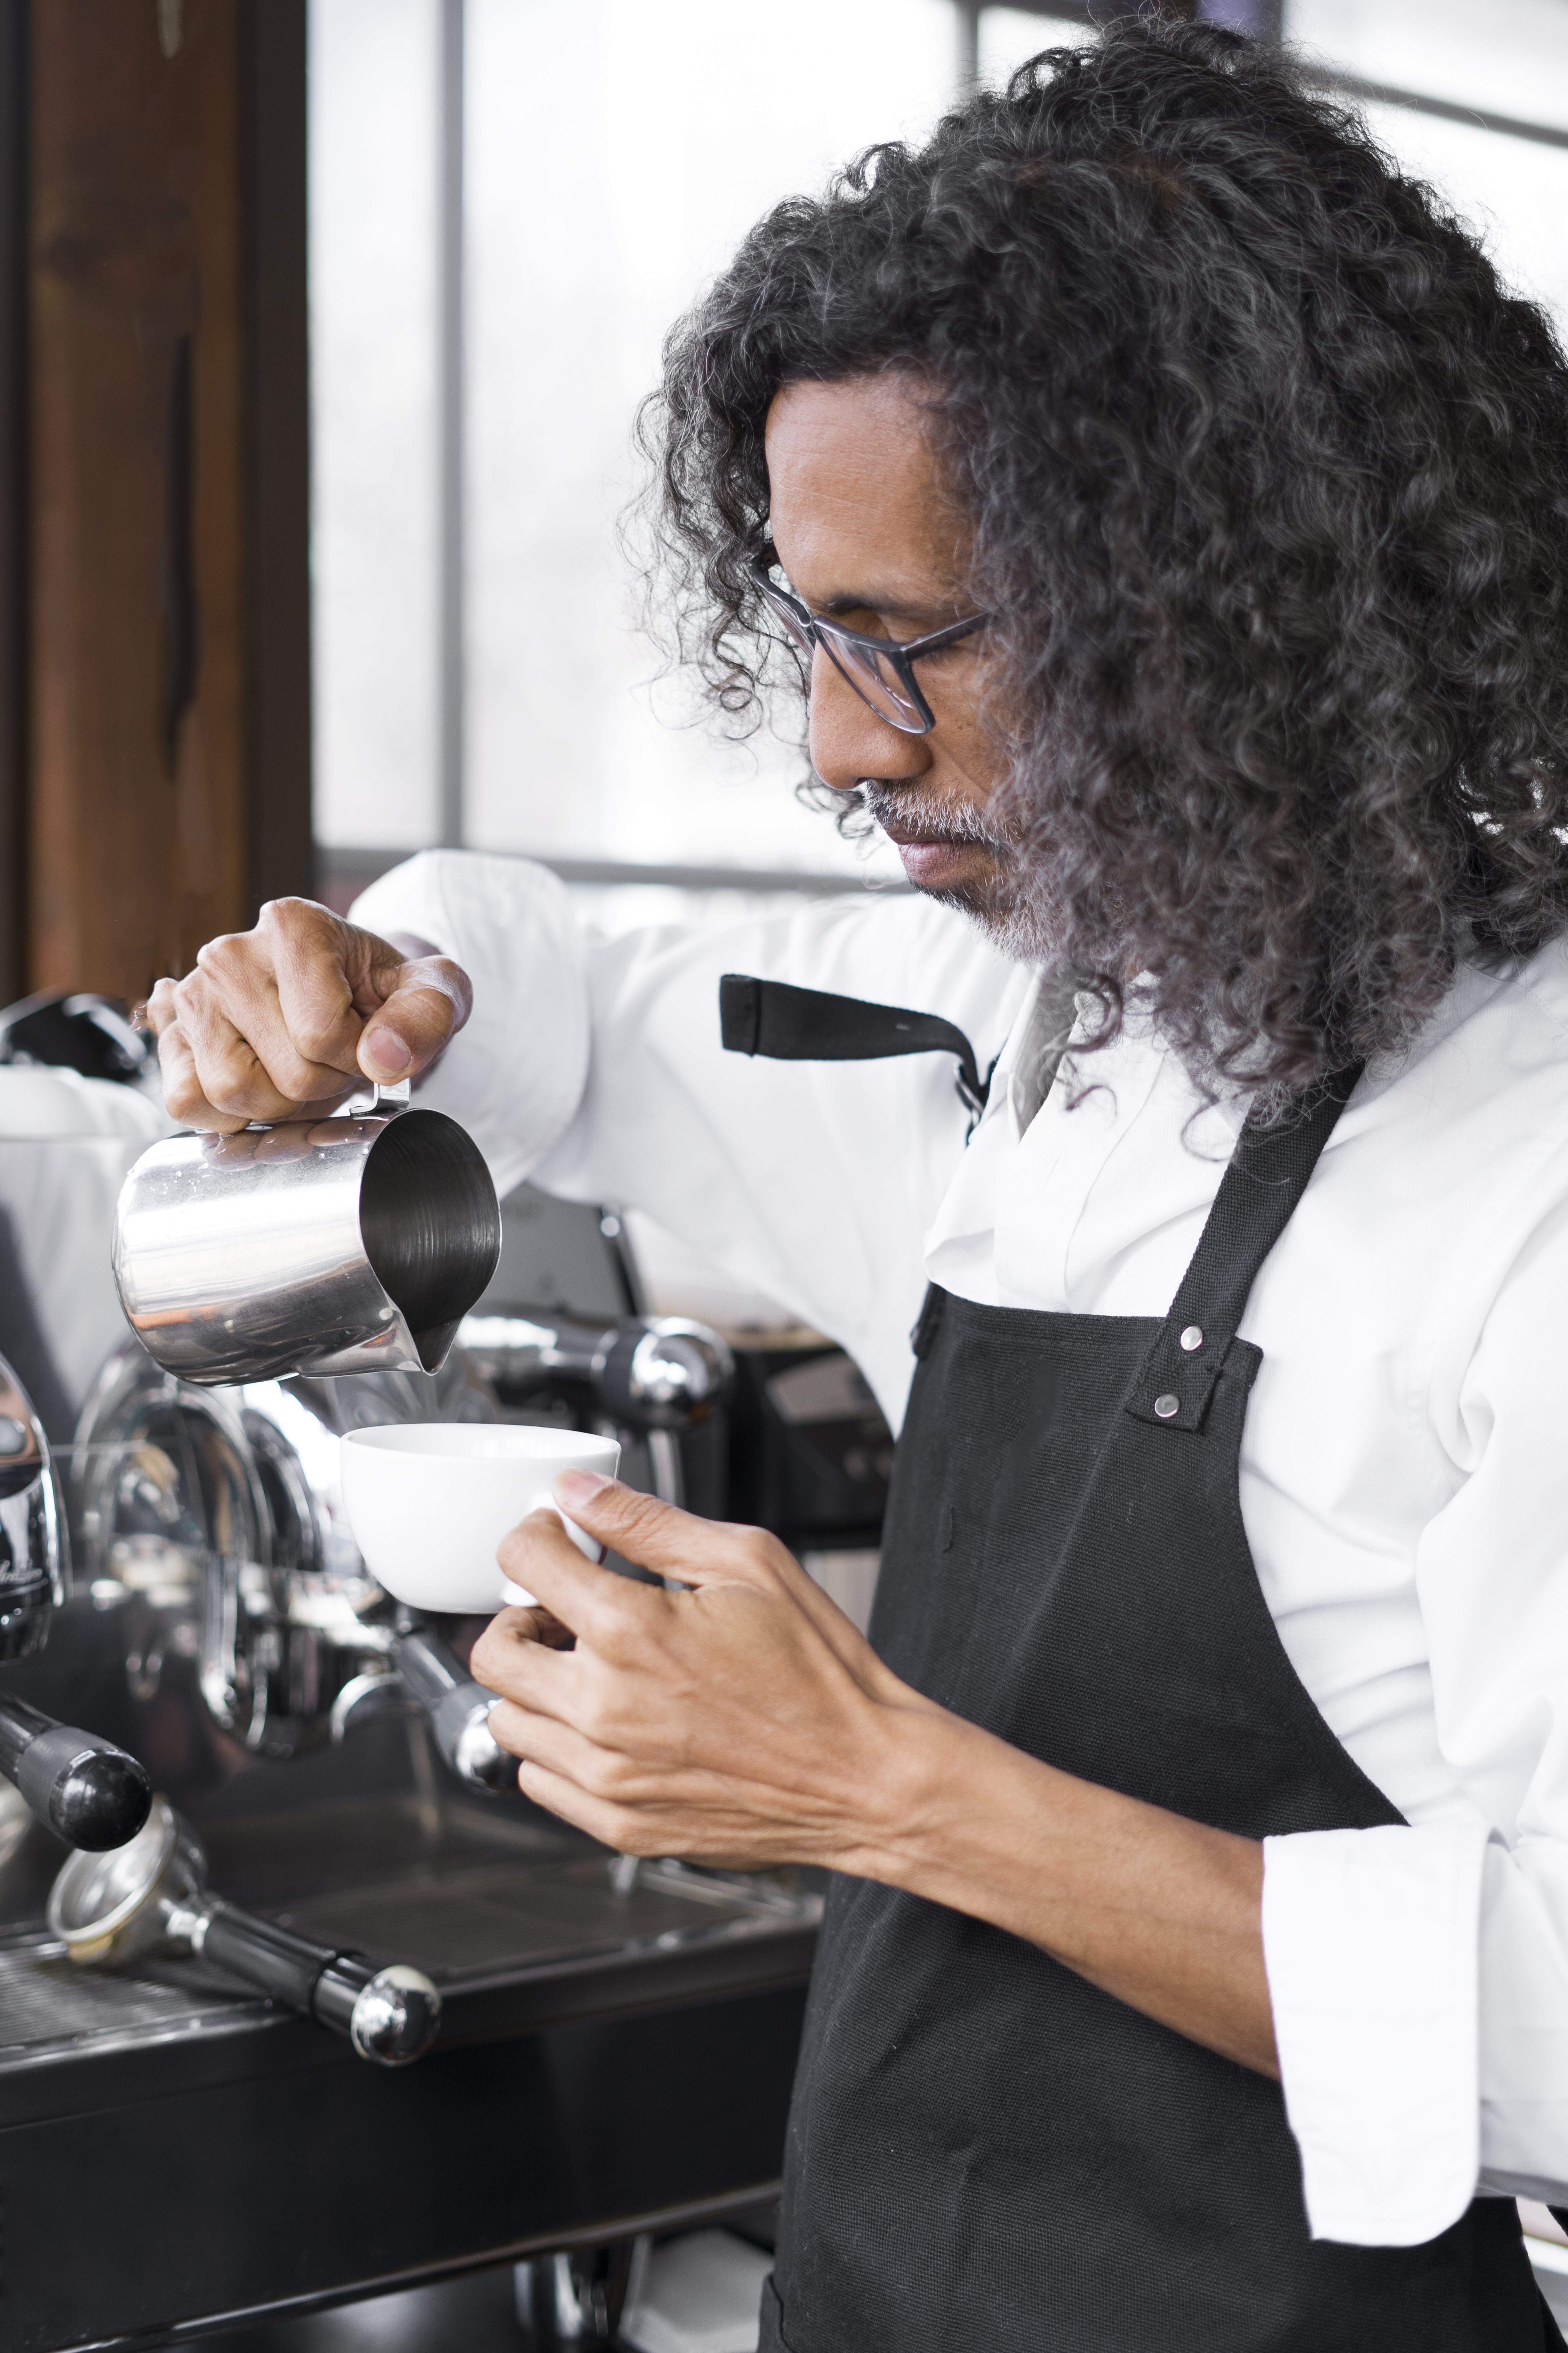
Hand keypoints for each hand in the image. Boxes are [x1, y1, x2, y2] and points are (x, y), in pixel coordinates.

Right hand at [143, 898, 471, 1132]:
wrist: (350, 994)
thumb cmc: (386, 992)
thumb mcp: (434, 992)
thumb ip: (427, 1016)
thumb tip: (383, 1057)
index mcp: (294, 926)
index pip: (322, 1035)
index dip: (355, 1060)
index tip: (364, 1041)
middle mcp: (230, 954)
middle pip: (284, 1073)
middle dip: (323, 1086)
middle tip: (332, 1059)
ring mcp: (194, 995)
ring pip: (232, 1092)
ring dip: (278, 1103)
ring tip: (296, 1068)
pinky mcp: (172, 1036)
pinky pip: (187, 1102)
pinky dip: (227, 1114)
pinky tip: (257, 1081)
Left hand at [468, 1472, 938, 1869]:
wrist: (864, 1777)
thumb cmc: (821, 1673)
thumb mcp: (748, 1562)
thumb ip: (647, 1522)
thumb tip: (578, 1492)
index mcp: (632, 1632)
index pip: (524, 1562)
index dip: (536, 1535)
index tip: (558, 1539)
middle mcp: (605, 1709)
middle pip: (493, 1649)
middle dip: (522, 1612)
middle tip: (566, 1607)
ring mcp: (607, 1774)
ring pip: (506, 1720)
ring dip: (535, 1682)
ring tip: (589, 1667)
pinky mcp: (619, 1824)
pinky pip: (538, 1781)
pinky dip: (554, 1746)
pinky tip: (604, 1722)